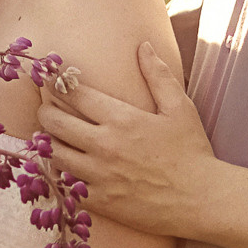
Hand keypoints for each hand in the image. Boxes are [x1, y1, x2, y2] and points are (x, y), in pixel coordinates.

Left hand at [34, 42, 219, 238]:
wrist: (202, 200)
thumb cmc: (192, 151)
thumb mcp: (180, 107)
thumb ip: (158, 75)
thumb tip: (143, 45)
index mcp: (122, 119)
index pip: (75, 95)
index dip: (58, 85)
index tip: (50, 81)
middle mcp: (105, 145)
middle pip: (54, 123)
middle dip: (45, 112)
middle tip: (46, 110)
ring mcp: (99, 176)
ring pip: (53, 155)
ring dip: (47, 144)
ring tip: (48, 138)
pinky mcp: (100, 201)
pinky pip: (64, 187)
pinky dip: (57, 175)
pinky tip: (60, 169)